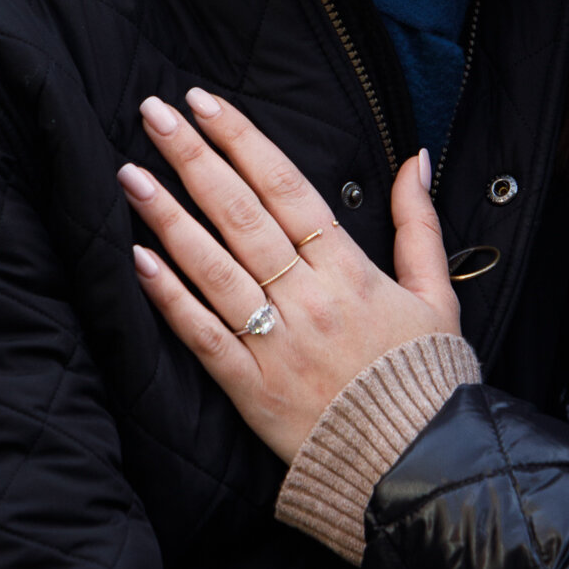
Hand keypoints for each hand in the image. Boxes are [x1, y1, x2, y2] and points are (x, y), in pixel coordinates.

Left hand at [121, 90, 461, 464]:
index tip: (206, 102)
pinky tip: (138, 258)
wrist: (420, 465)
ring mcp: (277, 343)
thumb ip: (418, 224)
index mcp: (350, 270)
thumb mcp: (438, 295)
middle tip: (153, 112)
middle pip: (241, 213)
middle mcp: (309, 298)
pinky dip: (169, 296)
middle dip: (194, 157)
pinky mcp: (251, 389)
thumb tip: (414, 158)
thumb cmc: (427, 379)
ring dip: (167, 216)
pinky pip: (202, 335)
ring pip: (213, 266)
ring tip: (131, 173)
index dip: (243, 140)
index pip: (286, 187)